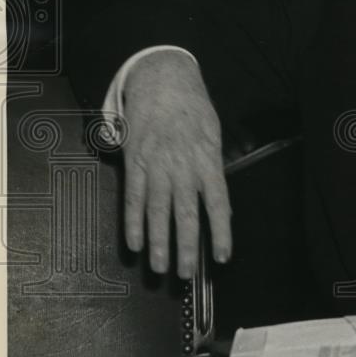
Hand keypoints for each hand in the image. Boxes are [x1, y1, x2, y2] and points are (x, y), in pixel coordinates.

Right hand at [121, 50, 230, 277]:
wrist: (163, 81)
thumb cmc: (194, 110)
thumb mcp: (214, 134)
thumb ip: (214, 168)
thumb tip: (219, 203)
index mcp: (207, 160)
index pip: (218, 203)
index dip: (221, 232)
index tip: (223, 257)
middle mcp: (182, 167)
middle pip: (186, 214)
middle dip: (187, 247)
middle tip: (186, 275)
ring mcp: (156, 166)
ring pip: (157, 212)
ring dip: (158, 243)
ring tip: (160, 268)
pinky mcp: (134, 163)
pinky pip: (132, 198)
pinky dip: (132, 222)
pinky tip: (134, 244)